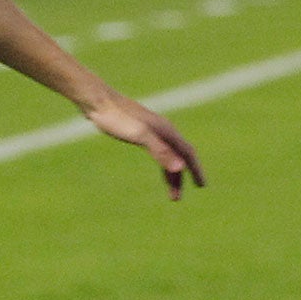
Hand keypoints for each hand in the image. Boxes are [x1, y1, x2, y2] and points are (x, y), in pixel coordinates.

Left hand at [85, 94, 205, 199]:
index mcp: (167, 131)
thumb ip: (160, 151)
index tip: (202, 186)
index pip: (188, 153)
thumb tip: (180, 167)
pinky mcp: (140, 130)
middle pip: (179, 157)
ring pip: (168, 155)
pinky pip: (158, 149)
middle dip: (181, 178)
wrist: (98, 101)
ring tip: (168, 192)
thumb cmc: (116, 117)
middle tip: (177, 198)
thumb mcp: (139, 136)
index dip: (196, 170)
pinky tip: (158, 165)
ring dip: (170, 173)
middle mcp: (163, 130)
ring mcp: (152, 129)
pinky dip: (161, 161)